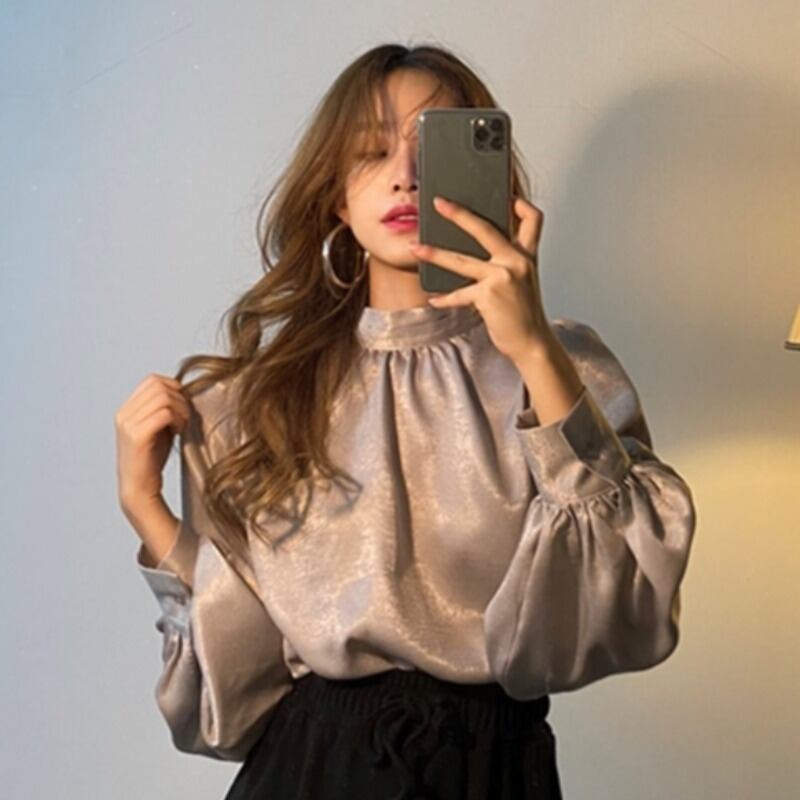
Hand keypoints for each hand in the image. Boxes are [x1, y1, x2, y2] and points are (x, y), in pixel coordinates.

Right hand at [115, 373, 189, 511]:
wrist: (139, 490)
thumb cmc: (152, 460)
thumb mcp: (158, 428)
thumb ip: (164, 409)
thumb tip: (184, 392)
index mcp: (126, 410)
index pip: (152, 380)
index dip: (173, 387)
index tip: (183, 406)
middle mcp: (124, 414)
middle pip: (158, 385)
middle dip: (179, 397)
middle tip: (186, 417)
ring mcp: (128, 424)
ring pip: (163, 397)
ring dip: (181, 408)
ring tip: (183, 425)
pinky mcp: (137, 436)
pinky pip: (164, 413)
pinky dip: (177, 419)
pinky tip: (179, 431)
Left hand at [408, 195, 551, 361]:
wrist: (532, 342)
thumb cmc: (523, 313)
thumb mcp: (522, 281)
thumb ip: (505, 263)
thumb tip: (474, 252)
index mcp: (526, 255)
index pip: (533, 219)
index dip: (521, 204)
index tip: (507, 197)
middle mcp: (517, 262)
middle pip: (485, 228)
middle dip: (458, 213)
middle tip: (439, 203)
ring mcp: (503, 277)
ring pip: (461, 260)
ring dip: (434, 254)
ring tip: (416, 249)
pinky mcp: (489, 296)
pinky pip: (459, 294)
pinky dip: (445, 298)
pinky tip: (434, 299)